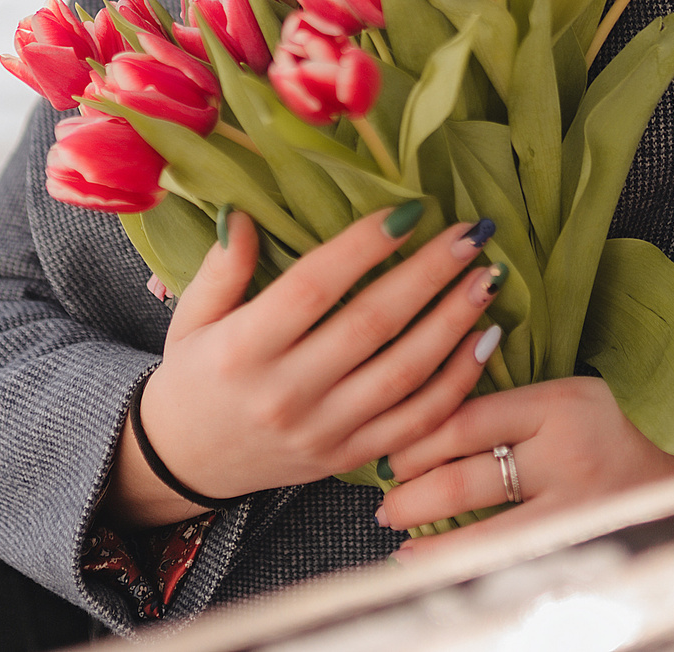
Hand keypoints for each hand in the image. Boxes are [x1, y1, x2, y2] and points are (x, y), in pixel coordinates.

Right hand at [108, 207, 502, 526]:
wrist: (186, 463)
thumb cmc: (194, 376)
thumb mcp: (191, 317)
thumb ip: (221, 266)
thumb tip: (243, 212)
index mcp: (244, 349)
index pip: (314, 288)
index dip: (364, 247)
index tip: (409, 209)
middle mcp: (287, 392)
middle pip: (372, 325)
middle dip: (429, 275)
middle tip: (470, 235)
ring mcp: (323, 431)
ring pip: (404, 374)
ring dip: (453, 323)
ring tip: (486, 278)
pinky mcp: (349, 458)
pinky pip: (416, 423)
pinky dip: (457, 384)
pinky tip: (483, 341)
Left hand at [375, 377, 673, 552]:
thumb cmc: (621, 436)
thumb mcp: (573, 399)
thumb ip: (514, 407)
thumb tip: (428, 414)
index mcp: (564, 403)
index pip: (470, 418)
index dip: (419, 437)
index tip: (391, 449)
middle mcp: (570, 456)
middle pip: (469, 474)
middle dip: (413, 488)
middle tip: (384, 499)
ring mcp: (579, 510)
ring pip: (485, 529)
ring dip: (428, 535)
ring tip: (396, 534)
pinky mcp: (585, 547)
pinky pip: (509, 560)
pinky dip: (461, 564)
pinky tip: (429, 567)